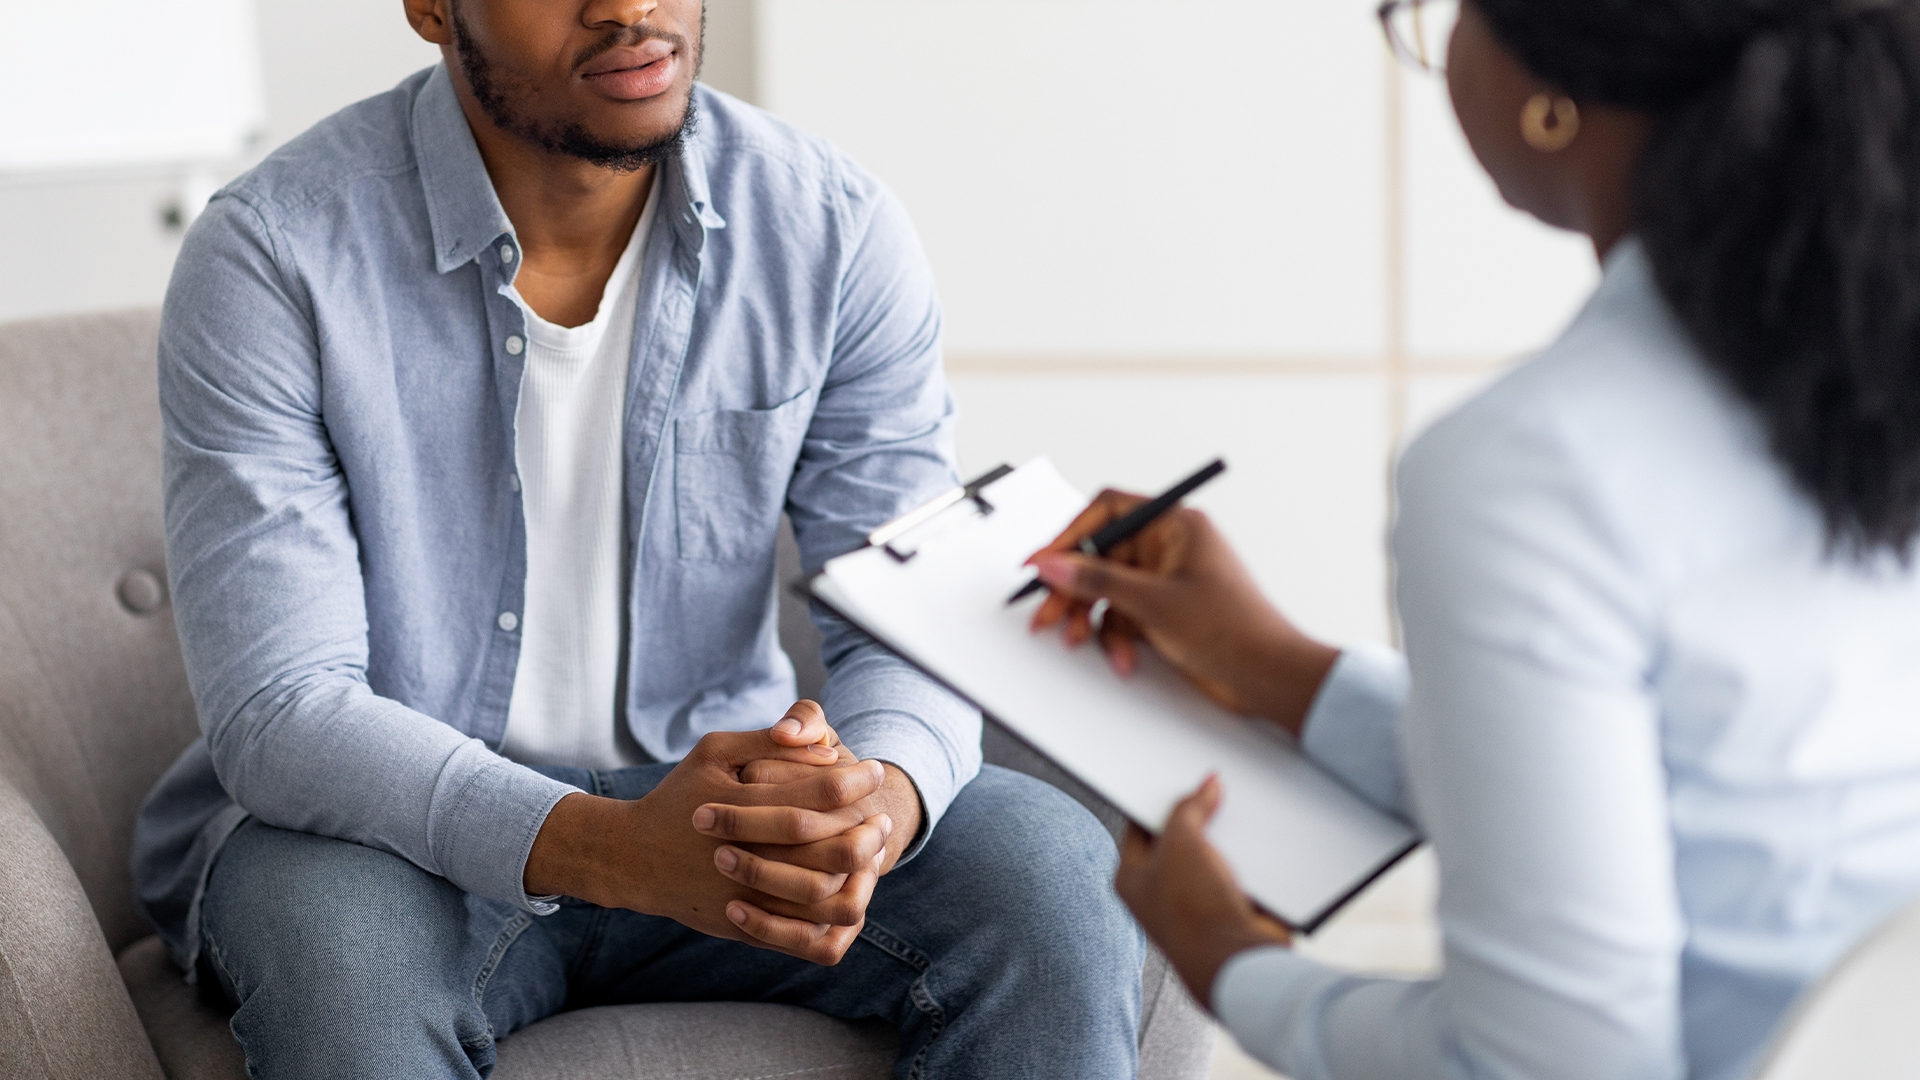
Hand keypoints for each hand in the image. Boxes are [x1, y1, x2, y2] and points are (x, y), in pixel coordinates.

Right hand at [523, 702, 892, 964]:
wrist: (634, 859)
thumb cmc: (680, 796)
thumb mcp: (715, 752)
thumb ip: (768, 743)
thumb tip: (826, 749)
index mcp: (744, 808)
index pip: (822, 794)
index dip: (857, 779)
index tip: (874, 769)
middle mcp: (749, 858)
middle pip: (834, 849)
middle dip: (869, 829)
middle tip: (882, 815)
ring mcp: (748, 899)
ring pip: (829, 898)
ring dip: (861, 875)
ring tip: (871, 853)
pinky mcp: (748, 930)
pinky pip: (808, 937)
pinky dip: (837, 916)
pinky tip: (848, 888)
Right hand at [1026, 489, 1339, 736]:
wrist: (1269, 676)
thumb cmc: (1235, 629)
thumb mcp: (1155, 602)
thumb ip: (1098, 580)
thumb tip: (1054, 563)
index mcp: (1174, 525)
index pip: (1107, 511)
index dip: (1069, 534)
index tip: (1041, 561)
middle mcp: (1168, 547)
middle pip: (1100, 555)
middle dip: (1073, 588)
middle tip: (1047, 614)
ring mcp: (1165, 580)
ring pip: (1107, 590)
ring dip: (1091, 618)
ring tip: (1078, 639)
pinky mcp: (1164, 611)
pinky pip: (1123, 615)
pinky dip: (1116, 637)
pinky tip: (1123, 658)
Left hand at [1114, 775, 1291, 1008]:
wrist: (1237, 960)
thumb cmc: (1193, 910)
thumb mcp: (1181, 842)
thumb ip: (1189, 807)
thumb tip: (1207, 784)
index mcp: (1130, 879)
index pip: (1138, 827)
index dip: (1155, 800)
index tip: (1172, 777)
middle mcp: (1159, 894)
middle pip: (1177, 840)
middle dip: (1196, 817)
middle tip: (1210, 788)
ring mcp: (1194, 904)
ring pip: (1209, 856)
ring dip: (1225, 839)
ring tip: (1239, 810)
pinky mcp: (1226, 911)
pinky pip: (1235, 874)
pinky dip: (1246, 860)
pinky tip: (1257, 841)